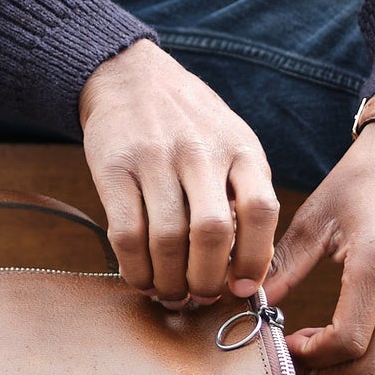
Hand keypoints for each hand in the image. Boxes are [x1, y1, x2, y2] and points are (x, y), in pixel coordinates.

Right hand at [78, 39, 278, 306]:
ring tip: (171, 294)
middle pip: (211, 232)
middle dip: (206, 279)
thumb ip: (245, 193)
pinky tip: (142, 279)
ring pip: (165, 240)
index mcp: (240, 148)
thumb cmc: (191, 124)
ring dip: (169, 281)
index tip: (244, 288)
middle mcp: (199, 152)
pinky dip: (135, 269)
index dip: (255, 257)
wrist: (130, 77)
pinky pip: (125, 233)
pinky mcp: (114, 169)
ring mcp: (154, 159)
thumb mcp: (233, 143)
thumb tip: (248, 267)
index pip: (261, 209)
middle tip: (200, 297)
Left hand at [263, 98, 374, 374]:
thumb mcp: (315, 217)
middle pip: (370, 367)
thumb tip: (251, 305)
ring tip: (313, 348)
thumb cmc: (363, 179)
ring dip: (347, 368)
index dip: (310, 358)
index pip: (346, 342)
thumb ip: (284, 267)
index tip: (286, 345)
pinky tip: (343, 330)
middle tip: (296, 366)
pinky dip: (370, 349)